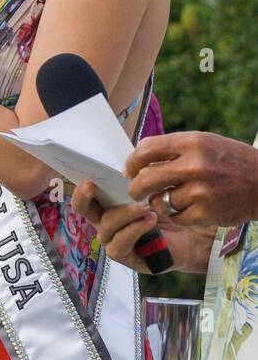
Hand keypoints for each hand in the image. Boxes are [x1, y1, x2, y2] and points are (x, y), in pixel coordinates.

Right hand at [72, 181, 213, 274]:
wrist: (192, 237)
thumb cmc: (170, 210)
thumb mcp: (155, 189)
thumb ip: (139, 178)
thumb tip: (130, 161)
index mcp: (108, 201)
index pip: (86, 192)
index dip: (82, 185)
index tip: (89, 179)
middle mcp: (104, 219)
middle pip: (82, 209)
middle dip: (84, 197)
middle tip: (92, 186)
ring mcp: (111, 238)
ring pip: (106, 225)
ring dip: (125, 213)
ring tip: (147, 207)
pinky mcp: (123, 255)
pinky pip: (118, 244)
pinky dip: (134, 230)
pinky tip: (150, 221)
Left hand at [125, 132, 257, 227]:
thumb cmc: (231, 162)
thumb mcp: (205, 143)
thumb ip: (173, 149)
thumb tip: (136, 161)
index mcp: (193, 143)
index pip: (146, 150)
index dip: (132, 162)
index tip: (130, 170)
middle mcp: (196, 165)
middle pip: (145, 178)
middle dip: (135, 187)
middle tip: (136, 191)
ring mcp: (201, 191)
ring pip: (159, 200)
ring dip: (159, 202)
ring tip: (168, 199)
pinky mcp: (206, 213)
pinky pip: (174, 217)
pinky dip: (176, 215)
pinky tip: (186, 209)